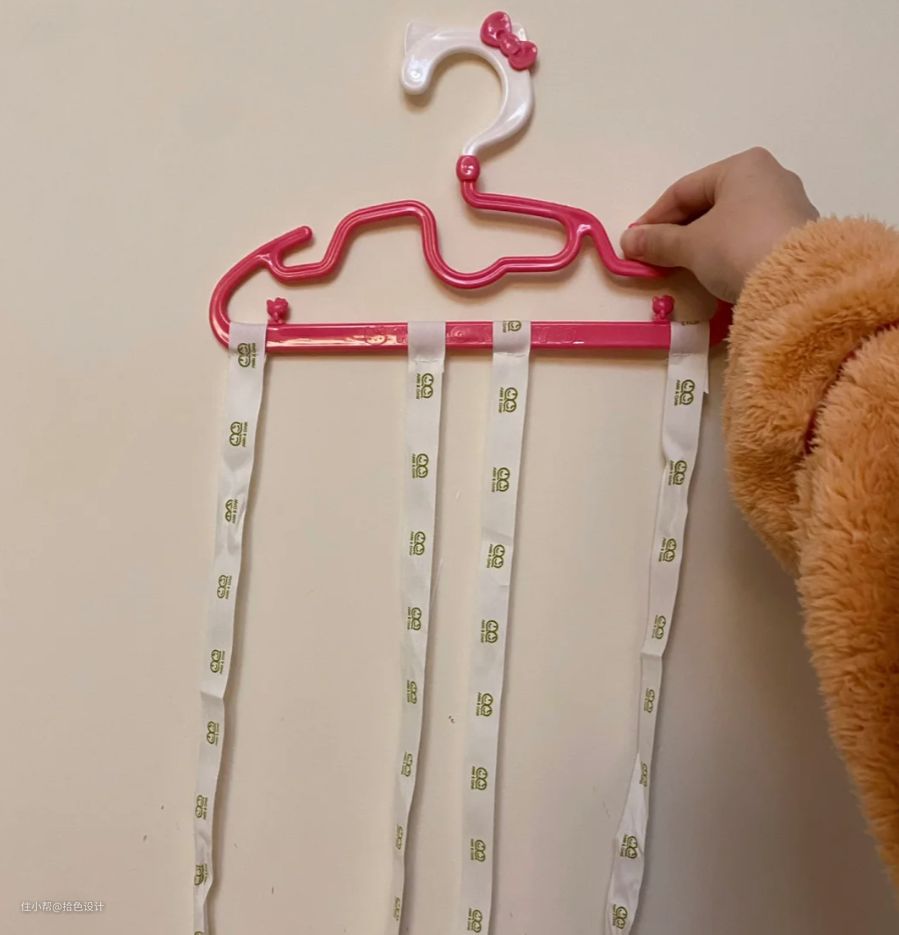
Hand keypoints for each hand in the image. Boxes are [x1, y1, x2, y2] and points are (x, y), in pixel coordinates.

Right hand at [620, 147, 818, 302]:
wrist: (798, 281)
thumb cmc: (737, 247)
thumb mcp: (691, 246)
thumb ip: (658, 241)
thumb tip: (628, 241)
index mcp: (743, 165)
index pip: (684, 190)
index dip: (654, 217)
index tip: (635, 242)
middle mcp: (770, 176)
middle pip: (710, 204)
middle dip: (679, 231)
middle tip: (657, 256)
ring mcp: (789, 205)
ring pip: (731, 222)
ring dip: (703, 243)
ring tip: (684, 266)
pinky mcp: (799, 235)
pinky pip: (751, 237)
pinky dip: (728, 251)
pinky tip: (717, 271)